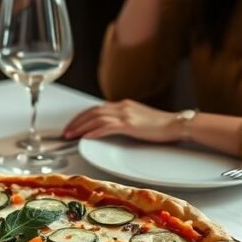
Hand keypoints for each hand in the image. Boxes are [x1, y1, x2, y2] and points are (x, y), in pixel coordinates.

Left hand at [62, 100, 181, 143]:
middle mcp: (122, 106)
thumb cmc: (161, 125)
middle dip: (76, 122)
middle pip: (92, 112)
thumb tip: (111, 127)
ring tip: (71, 135)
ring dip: (81, 127)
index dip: (81, 116)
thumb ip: (124, 120)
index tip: (72, 125)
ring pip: (96, 118)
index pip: (96, 108)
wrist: (176, 124)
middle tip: (65, 131)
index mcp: (123, 105)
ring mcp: (126, 114)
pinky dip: (94, 131)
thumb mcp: (138, 119)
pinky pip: (107, 127)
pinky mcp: (130, 124)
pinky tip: (86, 137)